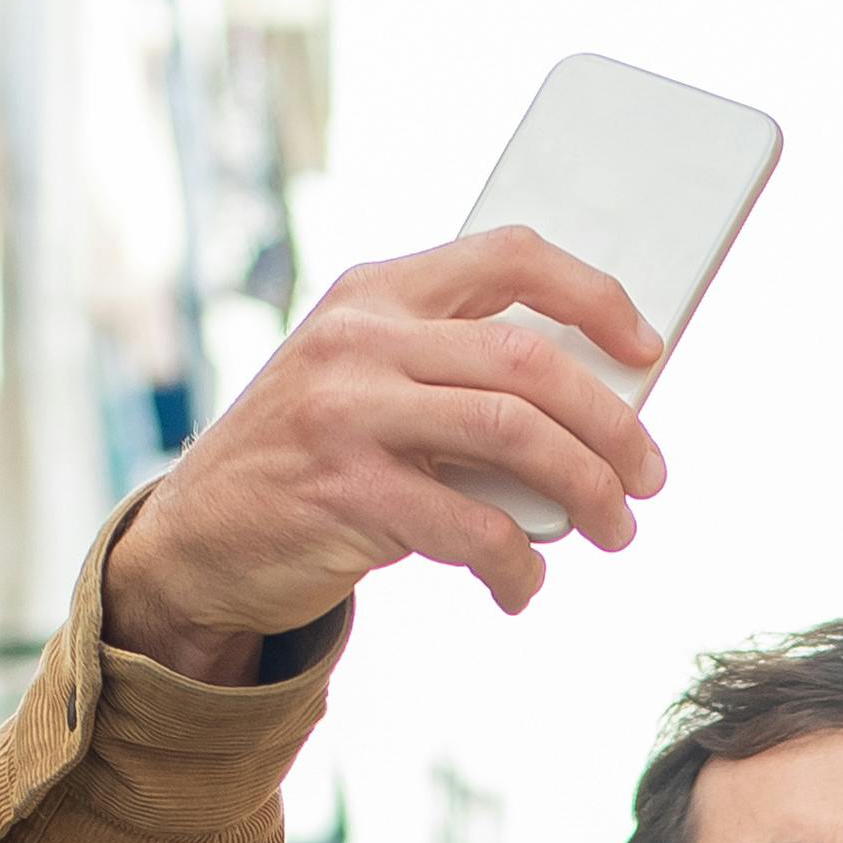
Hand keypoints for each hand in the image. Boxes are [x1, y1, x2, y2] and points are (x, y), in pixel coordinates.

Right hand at [101, 230, 673, 676]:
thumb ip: (452, 378)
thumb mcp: (366, 387)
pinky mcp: (343, 492)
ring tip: (615, 528)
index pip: (509, 256)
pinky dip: (516, 565)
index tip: (647, 348)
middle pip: (529, 359)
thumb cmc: (310, 462)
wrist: (194, 539)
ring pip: (513, 434)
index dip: (594, 294)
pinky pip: (469, 529)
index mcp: (377, 292)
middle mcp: (361, 338)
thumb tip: (595, 413)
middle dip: (612, 423)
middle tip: (648, 476)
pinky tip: (521, 585)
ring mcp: (347, 412)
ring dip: (587, 488)